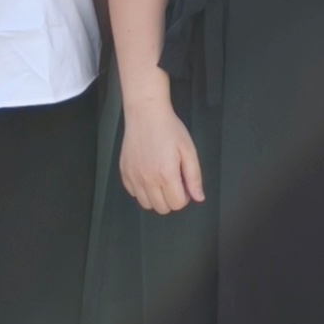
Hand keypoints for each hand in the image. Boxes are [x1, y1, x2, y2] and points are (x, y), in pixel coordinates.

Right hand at [118, 90, 204, 213]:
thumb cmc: (169, 129)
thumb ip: (194, 177)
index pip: (177, 204)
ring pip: (146, 204)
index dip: (185, 197)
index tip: (184, 184)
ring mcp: (134, 177)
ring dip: (156, 197)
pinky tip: (148, 175)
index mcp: (166, 175)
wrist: (146, 114)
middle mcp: (148, 179)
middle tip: (174, 181)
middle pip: (162, 208)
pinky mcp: (125, 172)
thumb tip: (198, 197)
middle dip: (171, 198)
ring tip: (161, 180)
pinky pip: (133, 193)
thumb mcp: (188, 150)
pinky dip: (142, 190)